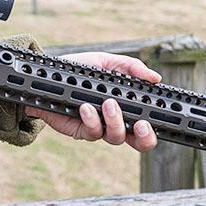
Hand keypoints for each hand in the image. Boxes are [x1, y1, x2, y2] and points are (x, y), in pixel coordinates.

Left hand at [25, 52, 159, 152]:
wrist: (49, 75)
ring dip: (115, 121)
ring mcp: (100, 128)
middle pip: (140, 143)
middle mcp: (117, 121)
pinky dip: (91, 120)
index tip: (154, 118)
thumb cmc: (81, 69)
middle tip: (142, 124)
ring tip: (108, 103)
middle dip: (145, 138)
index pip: (149, 124)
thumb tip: (155, 77)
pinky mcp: (82, 131)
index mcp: (128, 106)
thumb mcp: (107, 62)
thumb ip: (131, 67)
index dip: (156, 128)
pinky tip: (86, 107)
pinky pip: (92, 132)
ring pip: (116, 137)